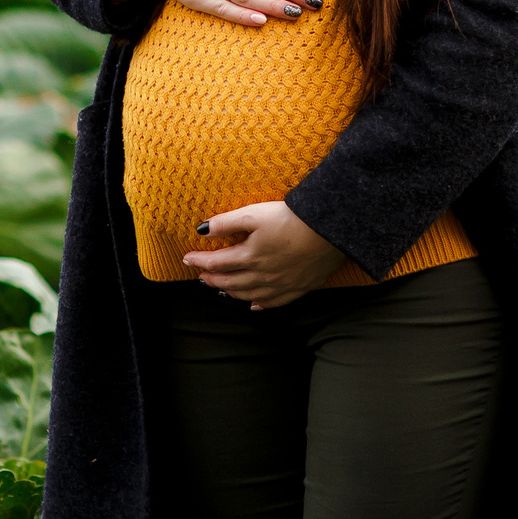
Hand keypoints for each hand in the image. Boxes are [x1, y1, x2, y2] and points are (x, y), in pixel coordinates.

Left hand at [186, 201, 345, 307]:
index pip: (216, 263)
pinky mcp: (297, 288)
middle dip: (211, 279)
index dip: (198, 261)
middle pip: (229, 282)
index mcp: (248, 256)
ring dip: (231, 293)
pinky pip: (273, 303)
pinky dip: (259, 305)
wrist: (330, 230)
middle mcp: (261, 276)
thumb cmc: (292, 218)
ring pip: (248, 295)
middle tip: (200, 276)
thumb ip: (227, 222)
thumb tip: (202, 231)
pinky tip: (253, 305)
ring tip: (221, 289)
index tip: (186, 259)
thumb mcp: (255, 213)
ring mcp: (279, 285)